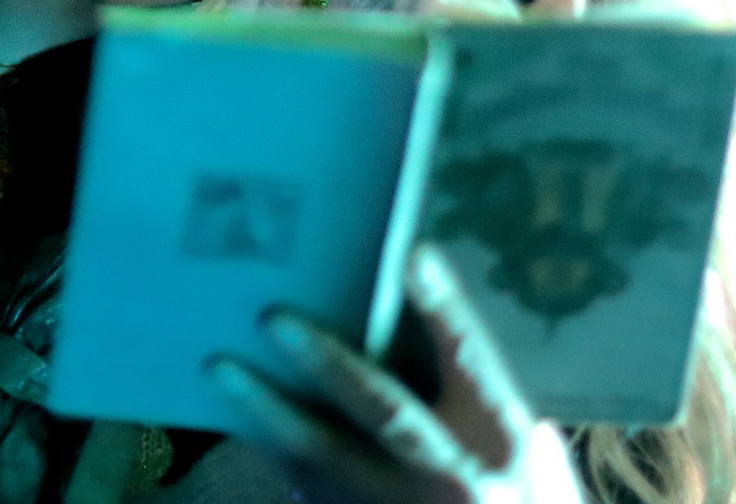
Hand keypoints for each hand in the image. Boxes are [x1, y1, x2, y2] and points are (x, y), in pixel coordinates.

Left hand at [206, 244, 584, 503]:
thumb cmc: (502, 492)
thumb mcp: (514, 448)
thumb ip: (474, 383)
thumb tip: (424, 291)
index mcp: (496, 435)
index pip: (470, 359)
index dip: (443, 307)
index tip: (413, 254)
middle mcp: (455, 474)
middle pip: (386, 411)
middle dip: (330, 362)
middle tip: (275, 317)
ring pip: (328, 457)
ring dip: (270, 410)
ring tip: (221, 367)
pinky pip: (306, 486)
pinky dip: (270, 448)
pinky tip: (236, 415)